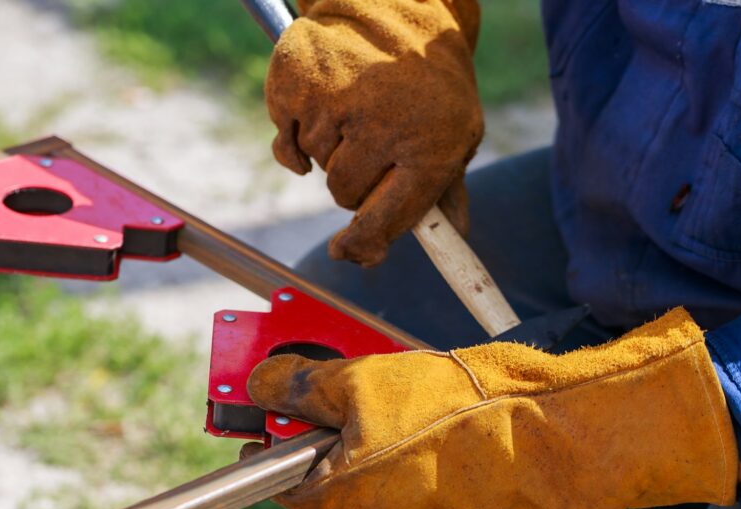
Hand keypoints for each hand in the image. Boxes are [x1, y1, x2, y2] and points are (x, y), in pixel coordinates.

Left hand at [247, 309, 738, 508]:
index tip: (263, 429)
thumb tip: (260, 384)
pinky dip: (411, 461)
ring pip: (375, 487)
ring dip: (371, 451)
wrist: (542, 430)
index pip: (284, 489)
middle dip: (326, 443)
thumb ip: (301, 385)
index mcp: (343, 498)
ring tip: (393, 404)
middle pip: (330, 487)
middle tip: (336, 400)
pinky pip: (417, 491)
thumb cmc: (451, 408)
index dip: (269, 453)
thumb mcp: (361, 380)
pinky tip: (429, 426)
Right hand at [266, 0, 483, 265]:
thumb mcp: (454, 129)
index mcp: (433, 145)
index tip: (349, 252)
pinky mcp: (297, 85)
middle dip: (352, 180)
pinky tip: (322, 104)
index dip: (365, 243)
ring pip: (316, 165)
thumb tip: (452, 236)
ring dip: (329, 149)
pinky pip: (286, 145)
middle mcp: (385, 125)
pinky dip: (296, 136)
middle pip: (344, 194)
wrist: (394, 1)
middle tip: (368, 143)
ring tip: (353, 106)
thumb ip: (446, 187)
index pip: (388, 218)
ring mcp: (337, 103)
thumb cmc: (427, 79)